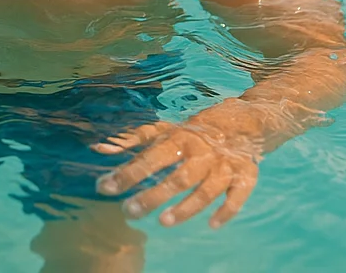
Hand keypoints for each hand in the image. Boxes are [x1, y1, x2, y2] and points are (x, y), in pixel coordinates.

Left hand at [94, 99, 262, 228]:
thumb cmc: (195, 131)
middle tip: (129, 211)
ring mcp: (224, 166)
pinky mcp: (245, 176)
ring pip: (205, 189)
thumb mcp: (166, 131)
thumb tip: (99, 149)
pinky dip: (227, 210)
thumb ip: (133, 141)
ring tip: (163, 221)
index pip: (150, 158)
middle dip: (152, 195)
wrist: (243, 121)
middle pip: (176, 177)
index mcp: (180, 139)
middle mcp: (201, 153)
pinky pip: (238, 195)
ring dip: (186, 207)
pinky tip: (212, 224)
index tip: (104, 187)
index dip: (127, 174)